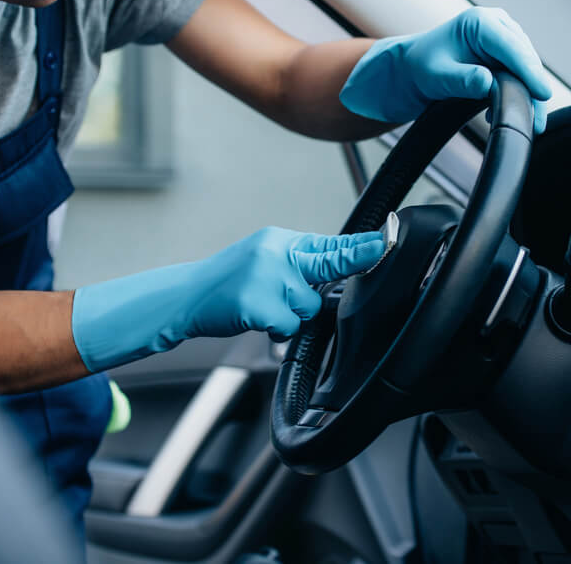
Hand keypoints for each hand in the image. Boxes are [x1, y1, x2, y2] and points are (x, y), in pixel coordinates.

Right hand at [71, 227, 384, 371]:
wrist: (183, 298)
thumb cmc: (226, 285)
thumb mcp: (261, 261)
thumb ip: (295, 263)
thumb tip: (335, 265)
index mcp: (278, 241)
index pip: (327, 243)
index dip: (361, 246)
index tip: (387, 240)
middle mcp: (275, 252)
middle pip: (326, 268)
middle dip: (346, 267)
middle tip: (374, 251)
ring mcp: (266, 277)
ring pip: (307, 306)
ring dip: (290, 315)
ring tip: (261, 307)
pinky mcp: (257, 303)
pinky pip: (286, 325)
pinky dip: (274, 329)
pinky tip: (252, 318)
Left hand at [340, 7, 551, 132]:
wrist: (413, 70)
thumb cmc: (421, 68)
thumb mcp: (438, 77)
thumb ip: (463, 80)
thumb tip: (489, 84)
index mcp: (480, 22)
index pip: (512, 48)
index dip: (529, 72)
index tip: (543, 94)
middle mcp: (497, 25)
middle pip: (525, 59)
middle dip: (533, 90)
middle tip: (537, 122)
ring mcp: (504, 39)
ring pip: (527, 69)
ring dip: (527, 96)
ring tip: (528, 124)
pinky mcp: (506, 55)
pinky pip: (520, 76)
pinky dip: (517, 95)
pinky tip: (503, 114)